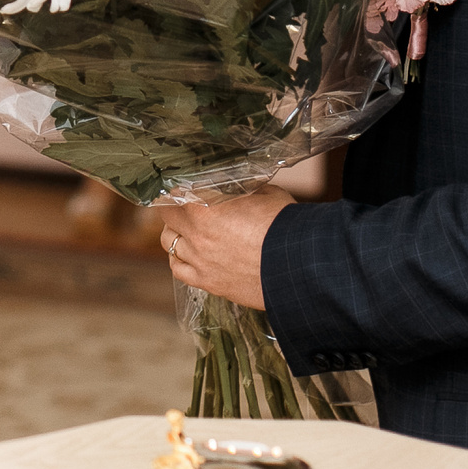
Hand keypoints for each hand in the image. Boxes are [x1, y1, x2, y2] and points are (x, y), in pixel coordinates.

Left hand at [158, 188, 295, 309]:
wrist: (300, 266)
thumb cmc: (286, 226)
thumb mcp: (266, 194)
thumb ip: (245, 189)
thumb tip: (241, 185)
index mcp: (204, 210)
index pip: (173, 194)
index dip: (176, 189)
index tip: (180, 186)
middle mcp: (197, 236)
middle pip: (167, 218)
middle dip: (174, 209)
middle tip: (184, 206)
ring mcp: (200, 262)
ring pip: (170, 244)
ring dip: (177, 234)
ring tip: (189, 230)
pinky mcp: (209, 283)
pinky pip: (179, 270)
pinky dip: (180, 260)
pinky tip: (189, 255)